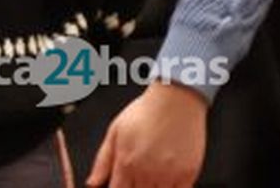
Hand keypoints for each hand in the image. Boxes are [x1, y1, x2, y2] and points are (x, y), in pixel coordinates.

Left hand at [86, 81, 206, 187]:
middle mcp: (146, 172)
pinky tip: (166, 184)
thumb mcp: (115, 132)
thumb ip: (102, 161)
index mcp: (125, 162)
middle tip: (136, 181)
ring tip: (149, 181)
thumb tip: (92, 183)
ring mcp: (168, 175)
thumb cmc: (145, 112)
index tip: (120, 187)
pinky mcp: (188, 174)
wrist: (175, 101)